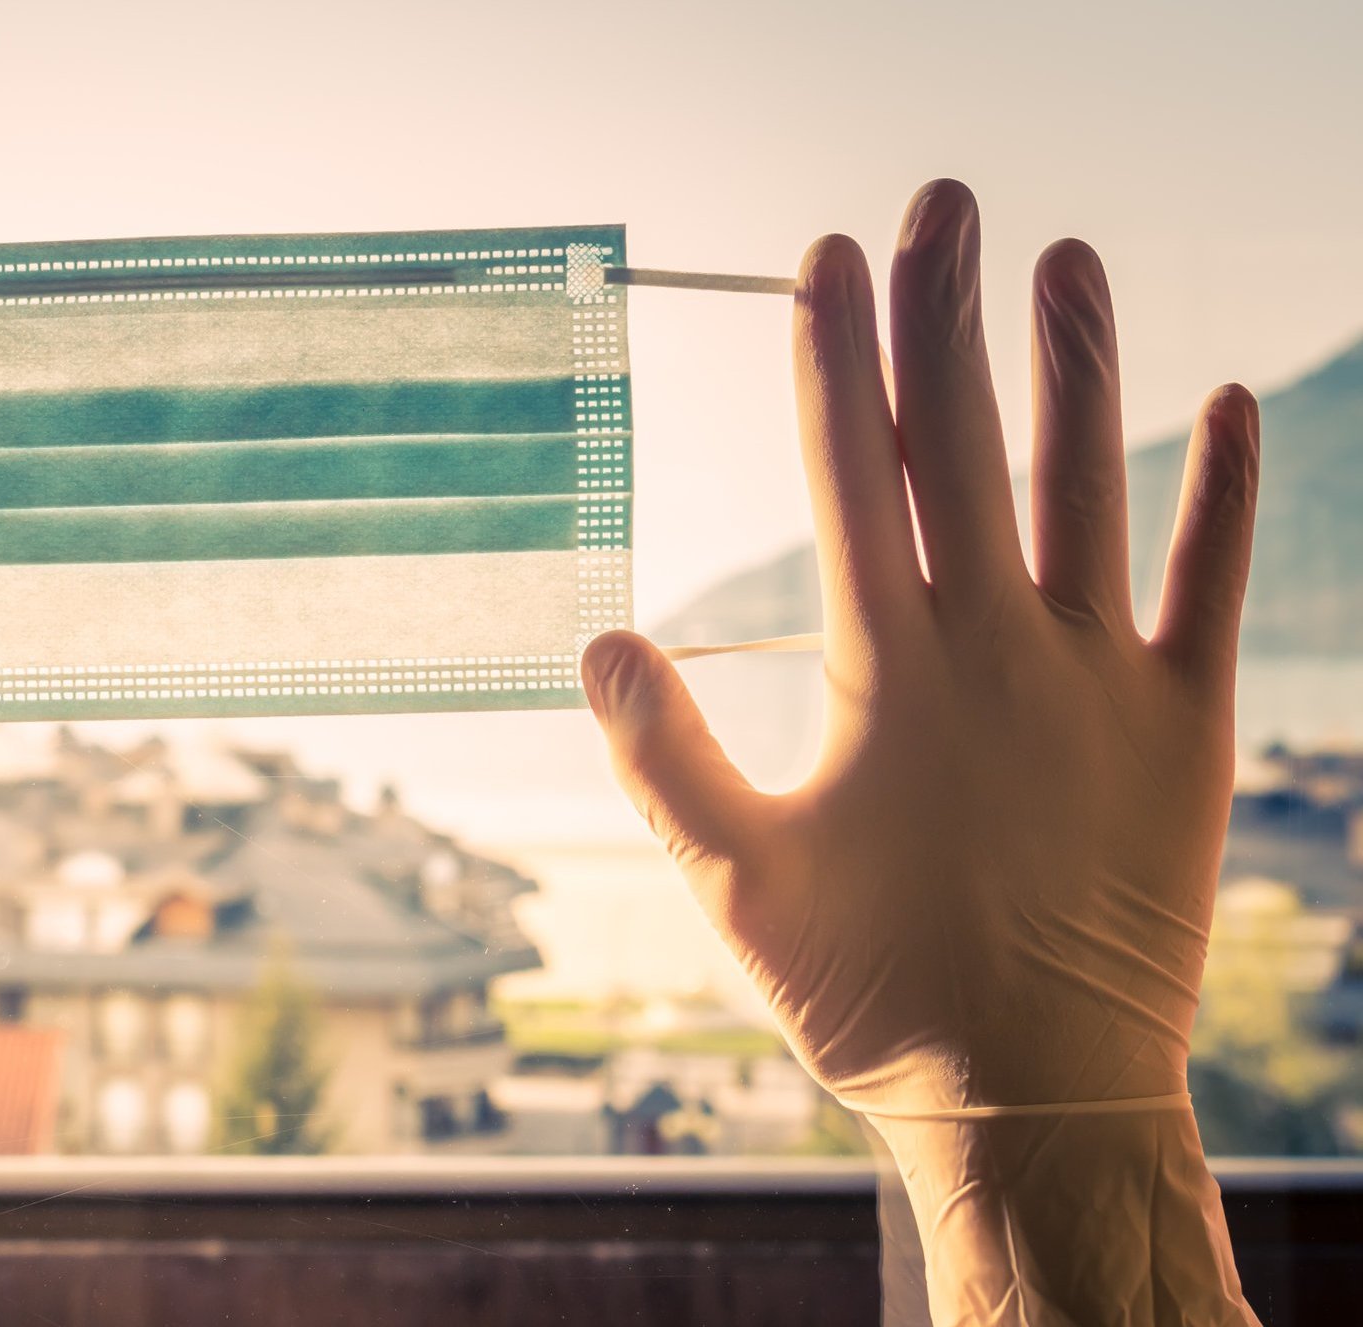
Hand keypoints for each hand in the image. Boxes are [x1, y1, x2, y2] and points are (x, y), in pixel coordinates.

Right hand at [583, 181, 1259, 1321]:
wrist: (1037, 1096)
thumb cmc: (868, 994)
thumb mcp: (731, 882)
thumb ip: (661, 754)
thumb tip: (599, 638)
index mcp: (882, 672)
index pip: (848, 474)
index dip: (830, 357)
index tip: (823, 260)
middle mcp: (994, 647)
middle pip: (961, 443)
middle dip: (942, 312)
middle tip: (938, 201)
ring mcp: (1099, 678)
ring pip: (1088, 484)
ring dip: (1074, 363)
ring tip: (1066, 257)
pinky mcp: (1185, 725)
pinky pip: (1214, 582)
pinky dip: (1223, 491)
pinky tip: (1229, 403)